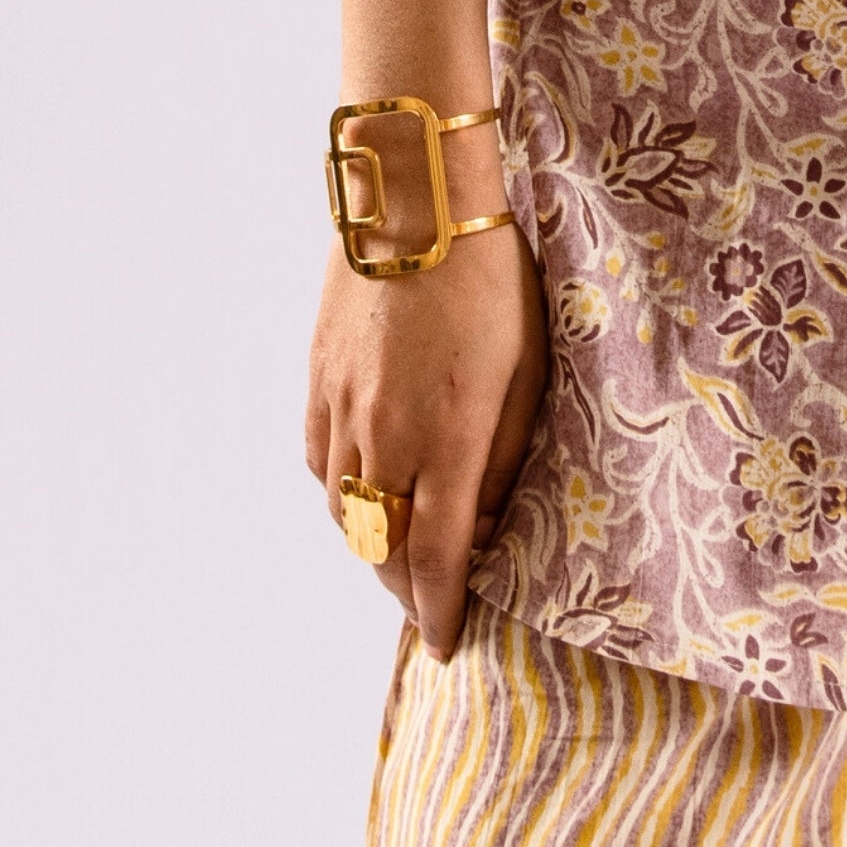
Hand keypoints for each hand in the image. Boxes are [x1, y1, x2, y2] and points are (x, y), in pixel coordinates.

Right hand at [305, 218, 549, 657]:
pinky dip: (341, 494)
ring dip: (372, 544)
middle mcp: (385, 436)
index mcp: (448, 438)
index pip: (439, 556)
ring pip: (344, 511)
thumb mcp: (528, 370)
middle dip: (405, 589)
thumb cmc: (494, 281)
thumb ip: (507, 453)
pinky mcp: (318, 380)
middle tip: (428, 607)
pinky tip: (362, 493)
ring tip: (399, 557)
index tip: (443, 643)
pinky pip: (320, 462)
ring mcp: (342, 409)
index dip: (439, 609)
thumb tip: (488, 516)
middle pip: (383, 546)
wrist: (413, 203)